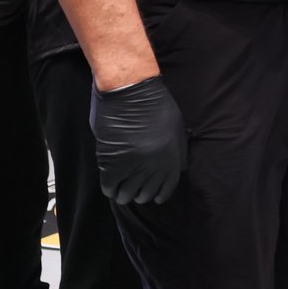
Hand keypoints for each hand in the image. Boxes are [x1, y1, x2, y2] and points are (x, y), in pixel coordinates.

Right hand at [91, 75, 187, 204]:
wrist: (130, 90)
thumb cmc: (156, 104)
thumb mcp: (176, 127)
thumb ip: (177, 150)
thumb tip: (178, 169)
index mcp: (171, 157)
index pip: (167, 187)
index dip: (160, 194)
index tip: (156, 197)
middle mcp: (153, 166)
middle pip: (146, 193)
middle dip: (141, 193)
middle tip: (135, 189)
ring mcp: (132, 165)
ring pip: (127, 194)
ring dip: (124, 194)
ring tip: (122, 189)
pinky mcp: (111, 162)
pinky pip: (109, 186)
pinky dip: (110, 188)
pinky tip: (111, 184)